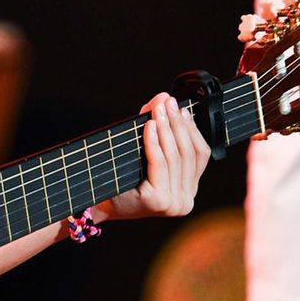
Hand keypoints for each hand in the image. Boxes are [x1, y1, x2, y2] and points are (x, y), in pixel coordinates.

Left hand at [97, 93, 210, 221]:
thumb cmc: (123, 178)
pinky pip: (159, 164)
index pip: (200, 155)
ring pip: (174, 157)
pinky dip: (154, 142)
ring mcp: (173, 203)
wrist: (99, 203)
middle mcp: (185, 200)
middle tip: (169, 103)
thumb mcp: (146, 152)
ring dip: (167, 129)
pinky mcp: (158, 201)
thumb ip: (157, 126)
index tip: (183, 109)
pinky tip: (150, 126)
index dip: (192, 129)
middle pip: (187, 154)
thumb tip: (164, 97)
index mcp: (188, 191)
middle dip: (178, 124)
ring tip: (159, 110)